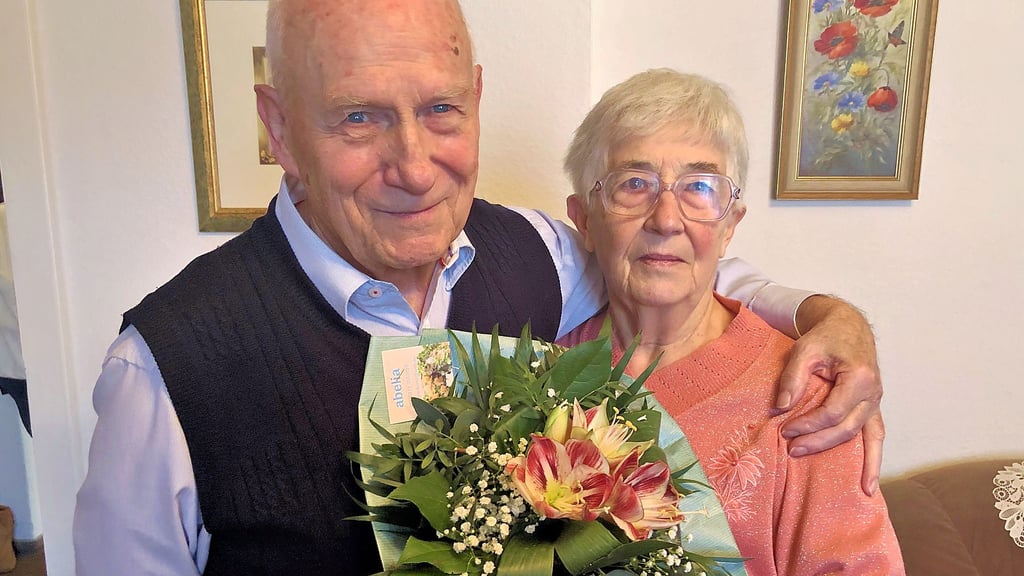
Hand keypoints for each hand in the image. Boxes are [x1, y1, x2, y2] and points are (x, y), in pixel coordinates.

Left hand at [775, 296, 884, 495]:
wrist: (847, 326)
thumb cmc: (826, 337)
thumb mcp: (804, 349)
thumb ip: (793, 378)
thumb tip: (780, 408)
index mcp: (860, 377)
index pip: (832, 411)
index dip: (807, 424)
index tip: (784, 429)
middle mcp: (874, 392)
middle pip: (847, 428)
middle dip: (818, 442)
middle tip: (792, 449)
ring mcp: (876, 402)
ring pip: (865, 437)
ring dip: (854, 462)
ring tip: (849, 488)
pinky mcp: (873, 408)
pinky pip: (877, 437)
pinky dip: (874, 460)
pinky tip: (869, 483)